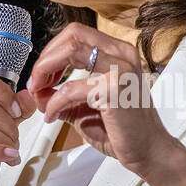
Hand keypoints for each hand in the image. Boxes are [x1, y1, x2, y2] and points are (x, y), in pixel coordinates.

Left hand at [25, 22, 179, 179]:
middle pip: (72, 35)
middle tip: (36, 81)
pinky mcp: (114, 89)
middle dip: (46, 58)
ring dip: (45, 71)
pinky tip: (53, 115)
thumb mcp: (86, 107)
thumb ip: (62, 96)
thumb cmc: (125, 130)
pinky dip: (54, 102)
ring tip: (40, 93)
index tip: (42, 73)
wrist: (149, 151)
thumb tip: (37, 90)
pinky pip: (70, 89)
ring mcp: (120, 69)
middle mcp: (123, 55)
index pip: (77, 34)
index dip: (52, 51)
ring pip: (70, 51)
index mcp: (119, 53)